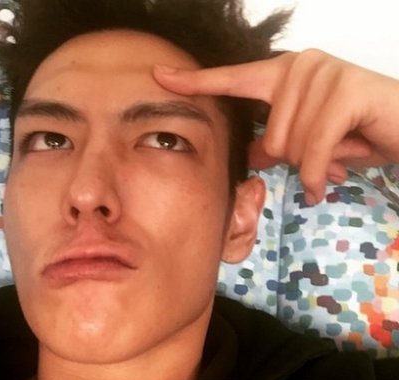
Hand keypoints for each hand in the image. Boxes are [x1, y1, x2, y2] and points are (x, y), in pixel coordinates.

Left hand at [153, 50, 398, 203]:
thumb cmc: (355, 132)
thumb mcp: (307, 142)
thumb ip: (275, 144)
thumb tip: (250, 154)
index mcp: (282, 75)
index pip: (231, 79)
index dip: (195, 81)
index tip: (160, 76)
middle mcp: (298, 66)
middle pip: (270, 138)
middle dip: (297, 158)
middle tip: (324, 150)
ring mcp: (322, 74)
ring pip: (291, 146)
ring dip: (314, 163)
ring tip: (338, 150)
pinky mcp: (346, 90)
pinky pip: (314, 150)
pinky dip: (320, 174)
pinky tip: (329, 178)